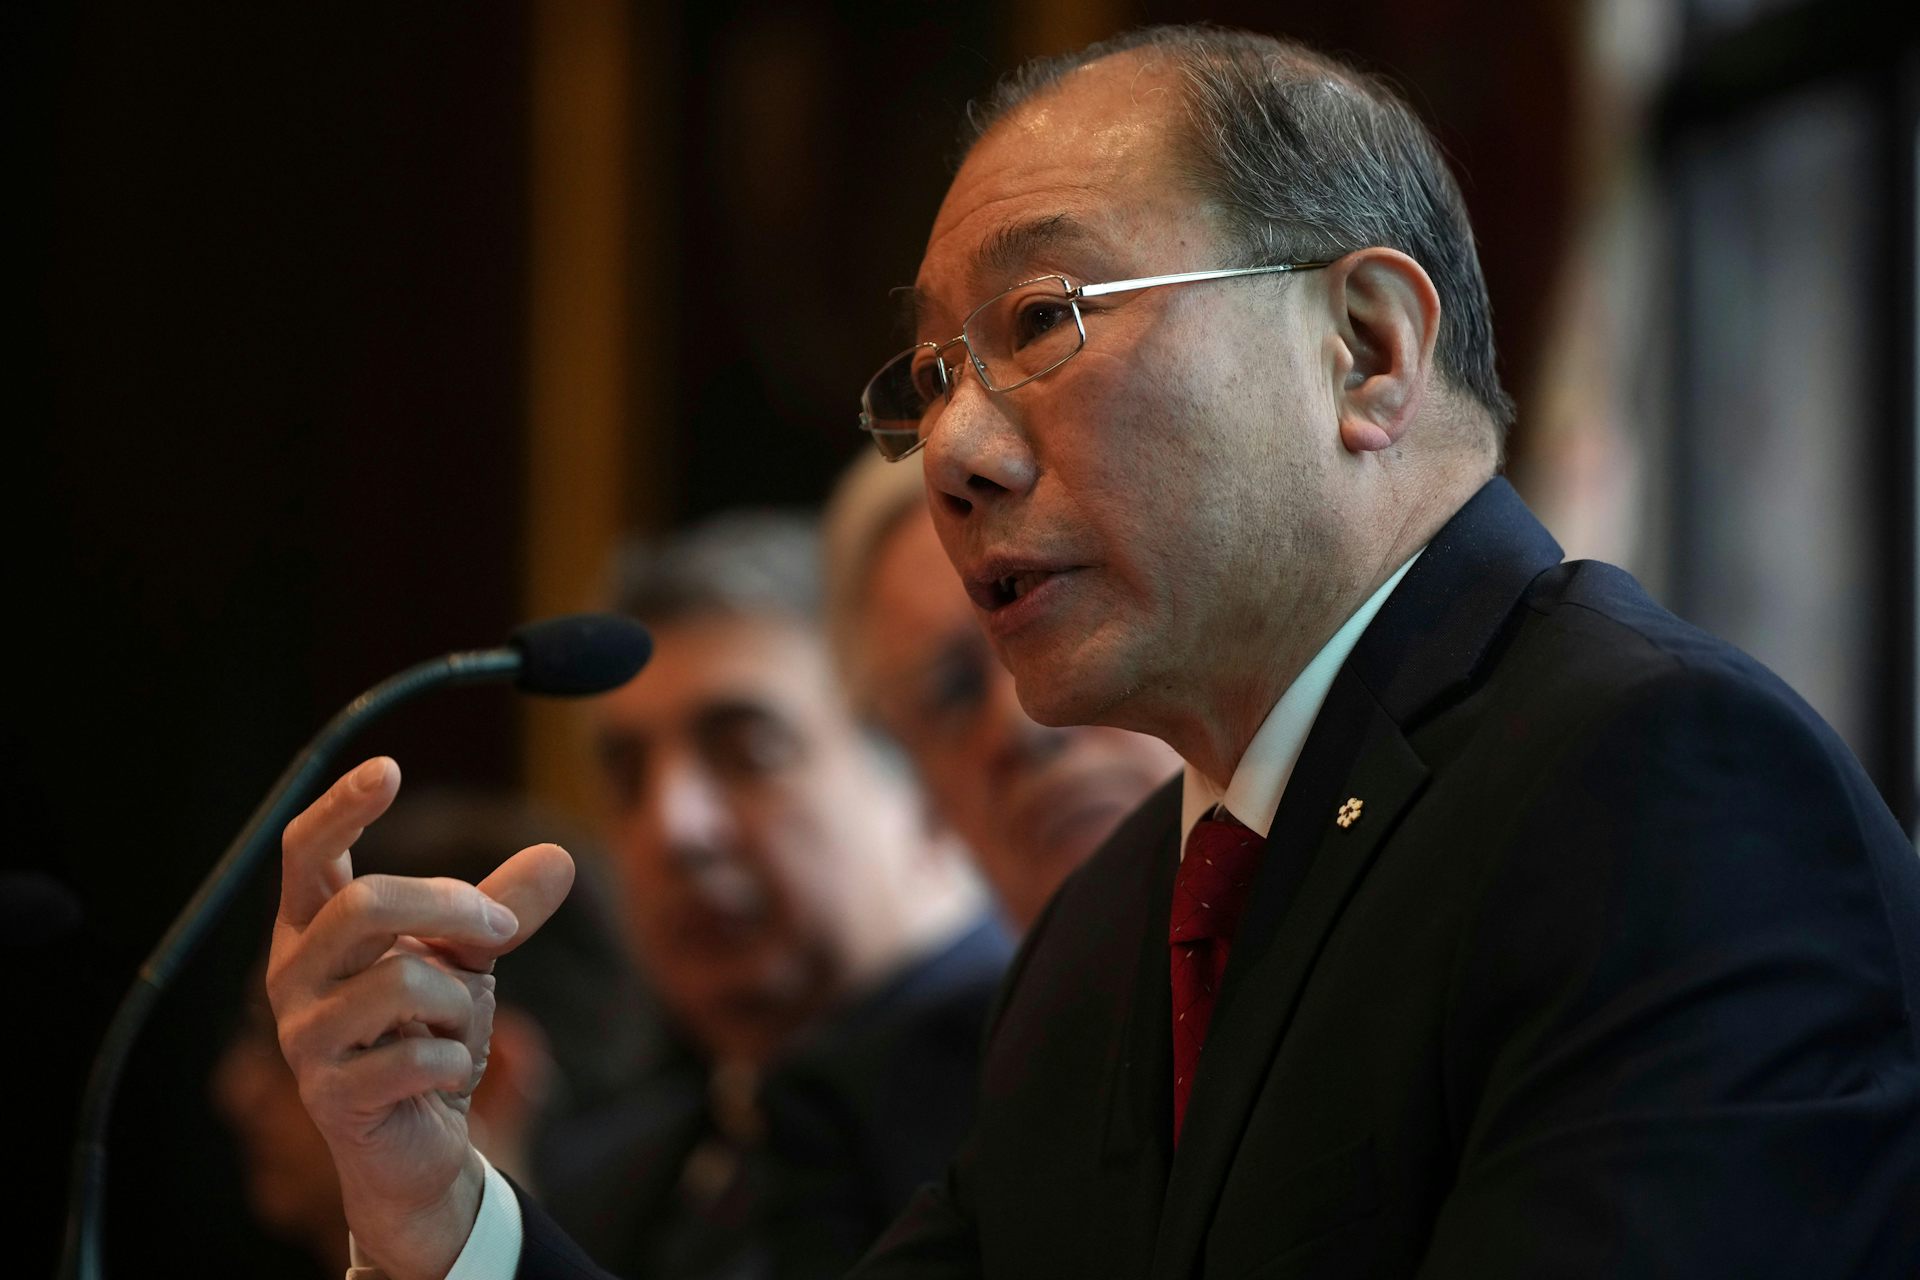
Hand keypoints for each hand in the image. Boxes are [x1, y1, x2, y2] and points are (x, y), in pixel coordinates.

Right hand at [267, 757, 574, 1279]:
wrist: (419, 1140)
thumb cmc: (429, 1031)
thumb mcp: (470, 960)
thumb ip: (501, 908)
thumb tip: (561, 856)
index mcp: (313, 928)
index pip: (305, 852)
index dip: (340, 808)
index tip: (389, 768)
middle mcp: (293, 975)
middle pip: (364, 903)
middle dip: (451, 908)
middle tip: (500, 932)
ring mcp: (305, 1037)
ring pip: (399, 982)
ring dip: (460, 1002)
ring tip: (460, 1027)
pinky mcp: (333, 1095)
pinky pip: (419, 1056)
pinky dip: (458, 1061)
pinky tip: (449, 1076)